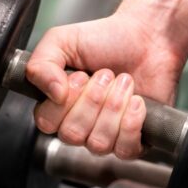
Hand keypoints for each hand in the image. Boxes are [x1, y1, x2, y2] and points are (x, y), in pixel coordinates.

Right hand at [26, 11, 185, 158]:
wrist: (147, 37)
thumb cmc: (106, 39)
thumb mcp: (62, 40)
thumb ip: (41, 64)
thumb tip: (53, 94)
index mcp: (58, 105)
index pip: (46, 123)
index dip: (65, 101)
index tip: (80, 75)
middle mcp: (80, 125)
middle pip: (72, 135)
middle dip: (93, 99)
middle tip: (105, 75)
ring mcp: (106, 136)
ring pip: (99, 144)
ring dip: (114, 107)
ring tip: (123, 82)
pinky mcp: (133, 141)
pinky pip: (125, 150)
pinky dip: (131, 122)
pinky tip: (137, 101)